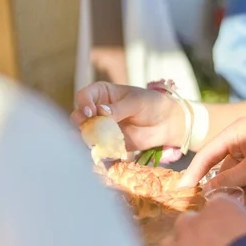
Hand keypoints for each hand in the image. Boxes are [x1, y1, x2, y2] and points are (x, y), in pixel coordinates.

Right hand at [70, 82, 184, 150]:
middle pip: (78, 116)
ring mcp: (101, 127)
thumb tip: (101, 112)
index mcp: (102, 93)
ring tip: (96, 142)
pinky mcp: (108, 143)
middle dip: (81, 123)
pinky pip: (97, 148)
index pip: (84, 96)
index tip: (91, 112)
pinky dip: (98, 151)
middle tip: (90, 128)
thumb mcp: (136, 102)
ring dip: (87, 138)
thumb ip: (119, 108)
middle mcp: (97, 110)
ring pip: (85, 134)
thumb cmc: (151, 104)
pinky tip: (103, 152)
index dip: (84, 104)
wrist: (166, 122)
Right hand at [179, 118, 245, 201]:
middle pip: (225, 172)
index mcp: (237, 132)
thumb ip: (228, 180)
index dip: (195, 172)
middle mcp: (243, 141)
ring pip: (240, 182)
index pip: (208, 154)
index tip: (183, 191)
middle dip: (236, 187)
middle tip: (245, 196)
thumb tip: (207, 191)